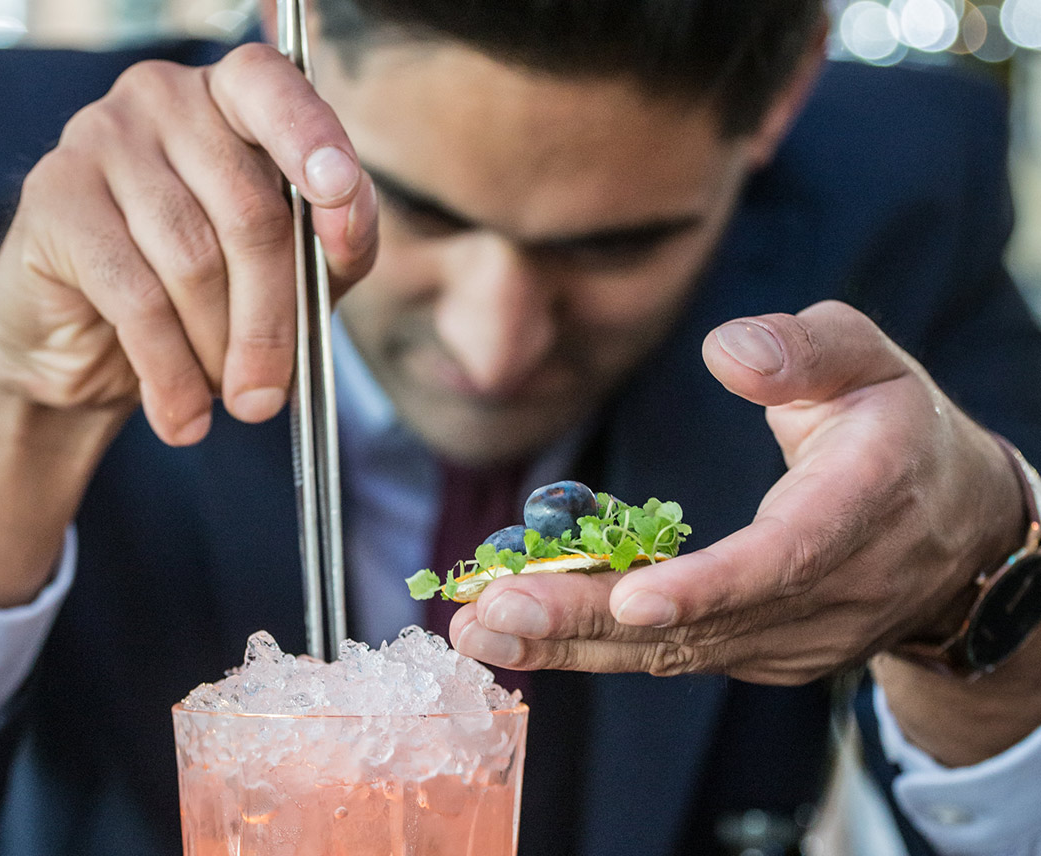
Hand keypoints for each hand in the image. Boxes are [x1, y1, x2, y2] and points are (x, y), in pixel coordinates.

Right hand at [0, 44, 378, 606]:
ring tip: (221, 395)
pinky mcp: (54, 196)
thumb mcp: (292, 272)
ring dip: (218, 352)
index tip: (340, 192)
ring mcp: (100, 137)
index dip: (314, 140)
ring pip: (194, 260)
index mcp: (235, 98)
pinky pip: (135, 296)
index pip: (277, 90)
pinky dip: (170, 372)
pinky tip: (180, 415)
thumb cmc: (205, 298)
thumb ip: (336, 243)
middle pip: (250, 212)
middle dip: (272, 322)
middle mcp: (165, 98)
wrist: (84, 347)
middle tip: (268, 397)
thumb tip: (347, 225)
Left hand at [452, 300, 1023, 684]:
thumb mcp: (871, 360)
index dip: (710, 585)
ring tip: (477, 633)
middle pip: (703, 623)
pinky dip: (596, 647)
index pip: (785, 558)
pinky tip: (523, 637)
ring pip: (675, 653)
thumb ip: (807, 349)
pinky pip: (674, 655)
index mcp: (862, 505)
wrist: (956, 526)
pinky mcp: (762, 651)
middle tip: (492, 615)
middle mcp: (828, 592)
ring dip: (572, 646)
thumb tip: (726, 353)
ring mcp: (795, 635)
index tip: (633, 597)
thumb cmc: (897, 426)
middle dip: (590, 622)